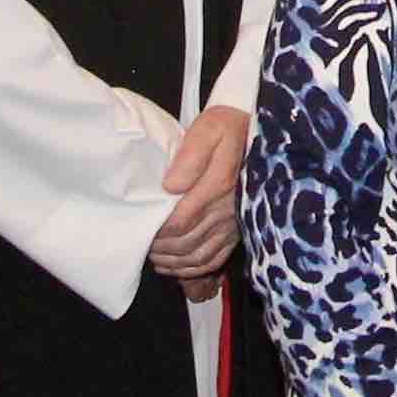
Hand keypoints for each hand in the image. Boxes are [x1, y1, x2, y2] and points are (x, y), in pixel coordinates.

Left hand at [152, 104, 245, 296]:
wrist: (254, 129)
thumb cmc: (226, 128)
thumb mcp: (208, 130)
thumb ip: (190, 156)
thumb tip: (171, 186)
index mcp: (217, 186)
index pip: (180, 222)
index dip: (158, 232)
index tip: (142, 229)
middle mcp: (227, 209)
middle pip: (187, 243)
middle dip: (162, 249)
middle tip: (144, 246)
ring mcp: (234, 222)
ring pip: (200, 255)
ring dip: (175, 262)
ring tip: (157, 257)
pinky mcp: (239, 228)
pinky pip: (216, 258)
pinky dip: (195, 268)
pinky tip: (179, 265)